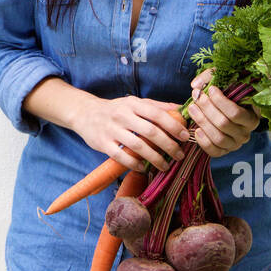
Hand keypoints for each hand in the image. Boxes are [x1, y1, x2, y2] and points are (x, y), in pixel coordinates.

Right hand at [72, 95, 190, 172]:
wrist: (85, 113)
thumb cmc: (115, 109)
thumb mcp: (134, 102)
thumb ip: (156, 106)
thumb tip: (181, 109)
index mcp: (133, 104)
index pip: (157, 114)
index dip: (173, 126)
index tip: (185, 137)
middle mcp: (122, 115)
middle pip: (150, 132)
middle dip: (168, 145)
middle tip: (180, 155)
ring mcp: (112, 130)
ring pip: (138, 146)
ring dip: (155, 158)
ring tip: (166, 166)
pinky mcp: (103, 144)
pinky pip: (122, 156)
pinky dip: (135, 164)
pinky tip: (144, 168)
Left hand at [186, 67, 260, 156]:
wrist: (224, 112)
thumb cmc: (227, 95)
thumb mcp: (223, 81)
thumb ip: (210, 77)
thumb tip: (196, 85)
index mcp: (251, 117)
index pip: (235, 113)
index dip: (220, 101)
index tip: (210, 89)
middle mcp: (246, 133)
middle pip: (224, 124)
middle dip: (207, 108)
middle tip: (196, 96)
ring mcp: (235, 144)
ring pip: (218, 137)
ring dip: (202, 121)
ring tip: (192, 108)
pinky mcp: (224, 152)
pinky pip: (214, 151)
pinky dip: (203, 141)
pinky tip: (196, 129)